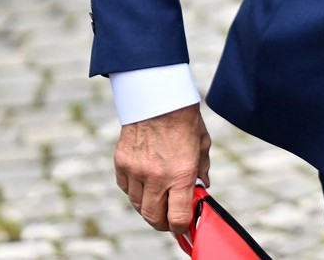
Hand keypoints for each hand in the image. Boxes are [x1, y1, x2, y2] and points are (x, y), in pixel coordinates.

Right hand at [115, 103, 211, 236]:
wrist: (157, 95)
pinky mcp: (121, 163)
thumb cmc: (184, 119)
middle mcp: (157, 177)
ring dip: (149, 206)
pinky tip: (145, 181)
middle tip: (170, 218)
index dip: (182, 227)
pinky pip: (126, 189)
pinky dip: (135, 190)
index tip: (185, 226)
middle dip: (163, 223)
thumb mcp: (202, 144)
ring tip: (159, 196)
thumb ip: (202, 169)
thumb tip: (202, 188)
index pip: (179, 218)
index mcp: (181, 174)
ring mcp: (136, 171)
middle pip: (154, 219)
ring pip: (138, 205)